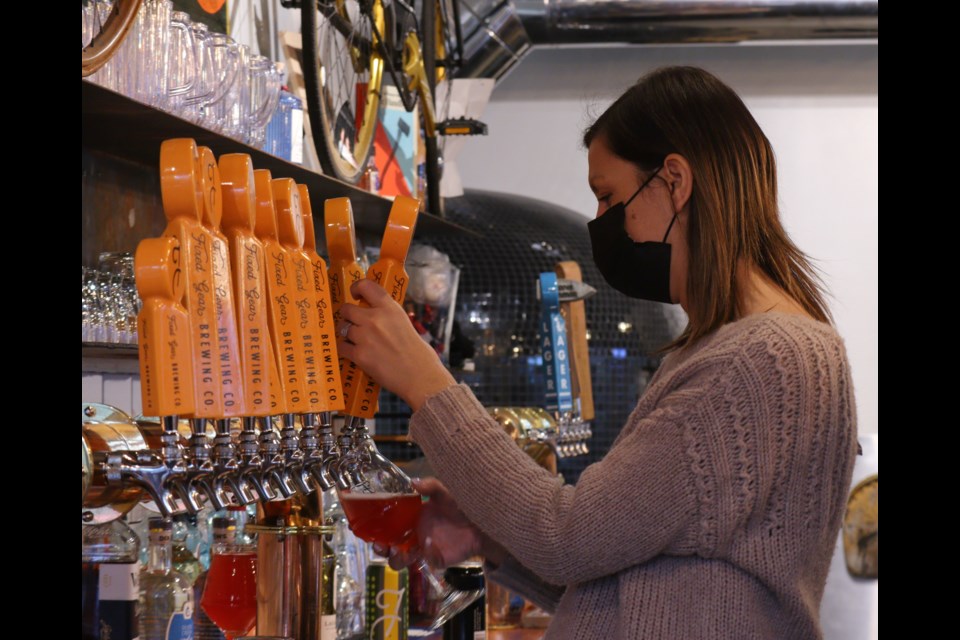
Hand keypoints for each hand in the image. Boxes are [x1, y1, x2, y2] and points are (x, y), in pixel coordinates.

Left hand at [338, 280, 455, 410]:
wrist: (420, 375)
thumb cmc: (417, 351)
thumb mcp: (404, 322)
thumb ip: (386, 315)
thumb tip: (370, 312)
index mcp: (389, 308)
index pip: (365, 286)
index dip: (356, 288)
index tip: (355, 295)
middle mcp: (374, 319)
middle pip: (346, 309)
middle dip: (348, 316)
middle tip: (354, 323)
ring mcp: (364, 337)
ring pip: (342, 328)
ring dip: (347, 334)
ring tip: (356, 341)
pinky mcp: (359, 355)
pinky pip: (342, 346)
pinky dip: (346, 349)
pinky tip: (354, 353)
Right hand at [373, 477, 485, 570]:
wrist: (481, 523)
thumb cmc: (460, 505)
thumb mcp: (444, 491)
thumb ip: (429, 486)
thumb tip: (412, 482)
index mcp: (409, 518)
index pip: (385, 527)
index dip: (373, 530)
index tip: (364, 529)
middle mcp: (412, 535)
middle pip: (388, 548)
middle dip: (380, 549)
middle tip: (381, 546)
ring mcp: (422, 549)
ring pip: (400, 561)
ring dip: (397, 558)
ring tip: (401, 551)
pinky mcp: (435, 559)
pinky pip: (424, 561)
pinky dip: (425, 552)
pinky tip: (430, 542)